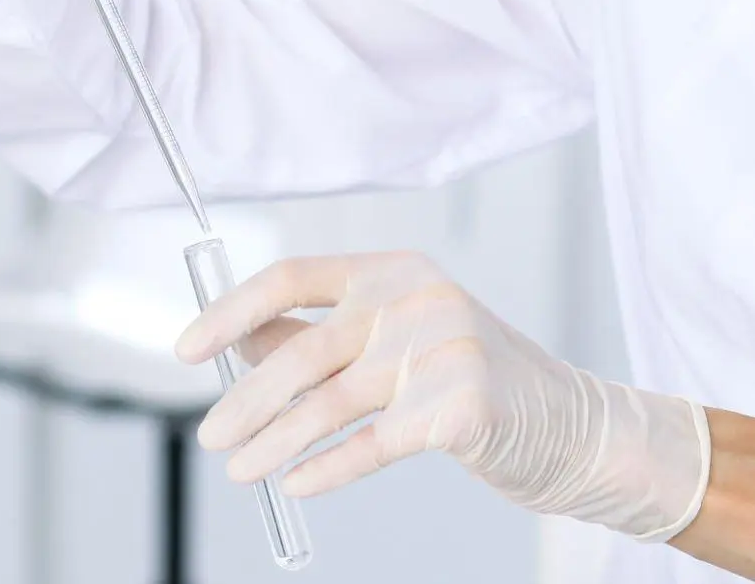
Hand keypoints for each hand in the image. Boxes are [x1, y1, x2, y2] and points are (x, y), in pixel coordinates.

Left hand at [179, 251, 711, 540]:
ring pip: (330, 403)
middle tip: (210, 437)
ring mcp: (442, 349)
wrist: (569, 425)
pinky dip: (327, 468)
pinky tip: (297, 485)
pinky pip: (372, 444)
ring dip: (273, 442)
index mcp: (394, 270)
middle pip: (304, 350)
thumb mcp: (396, 339)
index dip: (231, 312)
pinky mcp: (460, 406)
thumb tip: (237, 342)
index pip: (294, 277)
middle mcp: (416, 298)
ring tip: (240, 470)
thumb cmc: (468, 381)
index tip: (185, 349)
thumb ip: (323, 335)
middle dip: (246, 401)